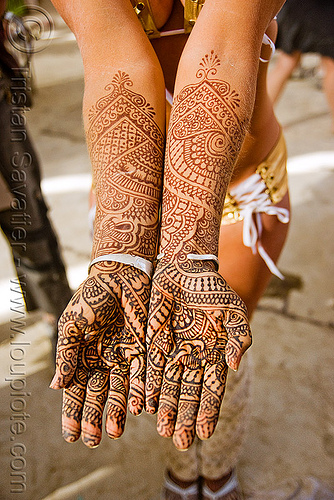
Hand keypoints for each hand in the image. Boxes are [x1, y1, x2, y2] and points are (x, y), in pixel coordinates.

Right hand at [50, 261, 149, 446]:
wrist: (121, 275)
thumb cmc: (92, 297)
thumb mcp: (73, 324)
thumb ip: (66, 353)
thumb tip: (56, 387)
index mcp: (81, 357)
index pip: (75, 391)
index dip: (73, 413)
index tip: (71, 436)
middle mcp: (102, 362)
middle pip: (97, 396)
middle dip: (94, 418)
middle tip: (93, 441)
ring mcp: (123, 358)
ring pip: (120, 391)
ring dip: (117, 411)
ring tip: (115, 431)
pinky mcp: (143, 350)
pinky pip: (142, 375)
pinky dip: (139, 392)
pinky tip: (138, 408)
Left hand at [145, 259, 251, 449]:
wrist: (185, 267)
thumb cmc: (213, 289)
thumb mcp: (233, 312)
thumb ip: (239, 338)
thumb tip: (234, 365)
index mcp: (213, 354)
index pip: (211, 389)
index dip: (207, 410)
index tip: (203, 433)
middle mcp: (192, 358)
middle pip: (188, 393)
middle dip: (184, 416)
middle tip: (179, 440)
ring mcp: (172, 352)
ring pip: (168, 385)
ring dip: (165, 407)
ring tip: (163, 428)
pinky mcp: (153, 341)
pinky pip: (150, 367)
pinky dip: (148, 385)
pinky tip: (145, 404)